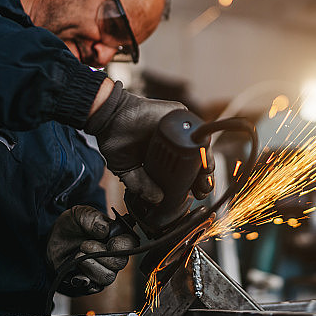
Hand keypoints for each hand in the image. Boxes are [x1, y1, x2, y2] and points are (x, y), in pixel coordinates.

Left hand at [46, 205, 136, 295]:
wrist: (53, 241)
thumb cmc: (71, 226)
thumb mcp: (79, 214)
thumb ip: (92, 217)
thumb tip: (105, 230)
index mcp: (117, 236)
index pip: (130, 244)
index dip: (120, 245)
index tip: (107, 240)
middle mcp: (114, 255)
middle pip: (120, 263)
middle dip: (100, 254)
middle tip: (83, 245)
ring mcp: (104, 270)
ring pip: (108, 277)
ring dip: (90, 266)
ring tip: (77, 255)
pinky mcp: (92, 282)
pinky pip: (94, 287)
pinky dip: (83, 280)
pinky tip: (75, 272)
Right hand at [84, 81, 214, 202]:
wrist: (109, 117)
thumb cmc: (117, 141)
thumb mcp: (128, 170)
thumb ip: (141, 185)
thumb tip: (157, 200)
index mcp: (165, 158)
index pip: (185, 173)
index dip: (193, 185)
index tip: (196, 195)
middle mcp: (174, 143)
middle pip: (196, 161)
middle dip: (203, 177)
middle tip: (203, 188)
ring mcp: (178, 129)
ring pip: (199, 146)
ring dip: (206, 161)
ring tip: (206, 174)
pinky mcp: (178, 115)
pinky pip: (195, 128)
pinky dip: (201, 141)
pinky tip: (202, 154)